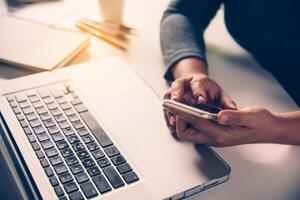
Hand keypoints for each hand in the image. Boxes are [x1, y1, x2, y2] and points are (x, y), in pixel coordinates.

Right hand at [163, 73, 235, 134]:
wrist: (196, 84)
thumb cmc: (208, 91)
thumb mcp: (219, 94)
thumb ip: (225, 102)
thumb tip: (232, 111)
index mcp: (198, 80)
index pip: (197, 84)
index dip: (199, 93)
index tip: (201, 101)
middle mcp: (184, 83)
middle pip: (178, 86)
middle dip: (178, 95)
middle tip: (178, 104)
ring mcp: (174, 90)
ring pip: (169, 97)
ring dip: (170, 108)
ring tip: (174, 121)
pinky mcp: (169, 99)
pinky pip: (166, 107)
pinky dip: (168, 116)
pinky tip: (171, 126)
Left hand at [163, 105, 282, 146]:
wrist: (268, 129)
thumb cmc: (261, 124)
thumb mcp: (251, 117)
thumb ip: (235, 116)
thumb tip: (220, 115)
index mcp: (222, 134)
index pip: (196, 123)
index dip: (182, 113)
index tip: (172, 104)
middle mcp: (214, 137)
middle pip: (187, 132)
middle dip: (178, 118)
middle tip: (176, 103)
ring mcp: (213, 135)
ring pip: (190, 130)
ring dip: (183, 117)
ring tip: (181, 103)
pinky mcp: (214, 131)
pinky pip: (196, 126)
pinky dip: (190, 117)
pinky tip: (191, 106)